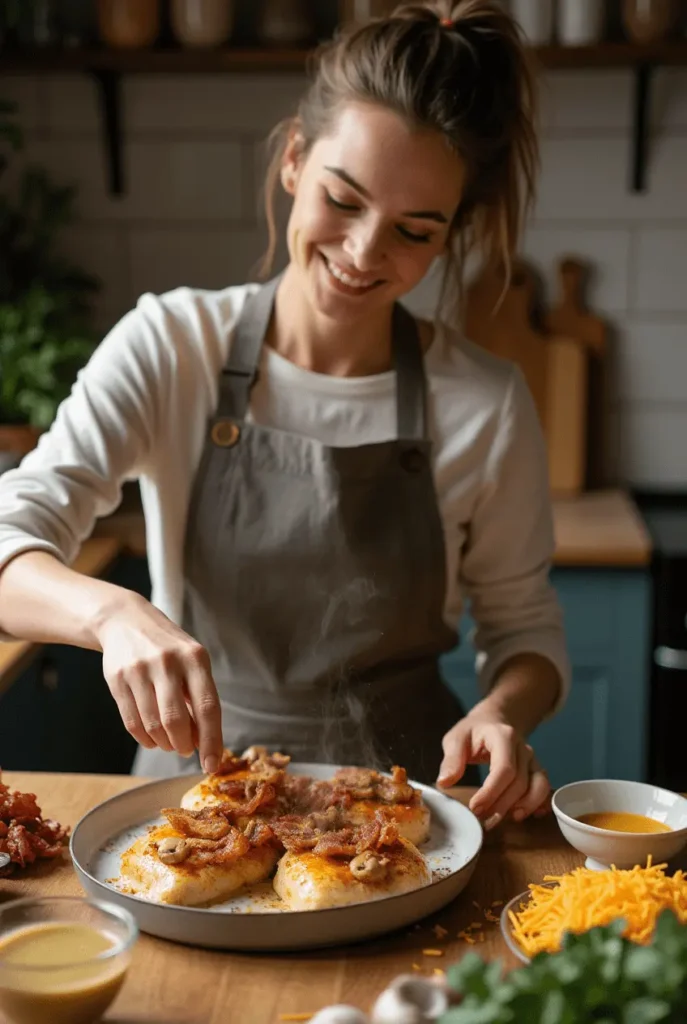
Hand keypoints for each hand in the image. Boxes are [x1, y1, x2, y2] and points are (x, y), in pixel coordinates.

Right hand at [96, 593, 222, 773]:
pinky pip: (132, 722)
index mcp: (195, 658)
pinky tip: (152, 738)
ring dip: (164, 743)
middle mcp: (167, 662)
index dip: (211, 740)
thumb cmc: (168, 647)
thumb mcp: (192, 661)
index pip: (207, 707)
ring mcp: (139, 670)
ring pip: (152, 725)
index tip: (211, 764)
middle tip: (185, 750)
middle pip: (176, 721)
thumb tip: (204, 742)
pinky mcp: (117, 679)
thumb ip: (199, 697)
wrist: (125, 620)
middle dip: (183, 745)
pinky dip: (145, 739)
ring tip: (169, 742)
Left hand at [436, 709, 550, 828]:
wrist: (495, 720)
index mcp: (503, 737)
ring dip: (525, 806)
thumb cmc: (473, 731)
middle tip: (484, 819)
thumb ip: (451, 759)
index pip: (504, 769)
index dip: (491, 792)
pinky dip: (539, 803)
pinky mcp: (536, 769)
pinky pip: (544, 787)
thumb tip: (444, 783)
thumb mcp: (457, 738)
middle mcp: (523, 748)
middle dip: (503, 804)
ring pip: (538, 785)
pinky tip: (527, 814)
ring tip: (508, 819)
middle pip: (520, 781)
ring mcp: (532, 759)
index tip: (475, 807)